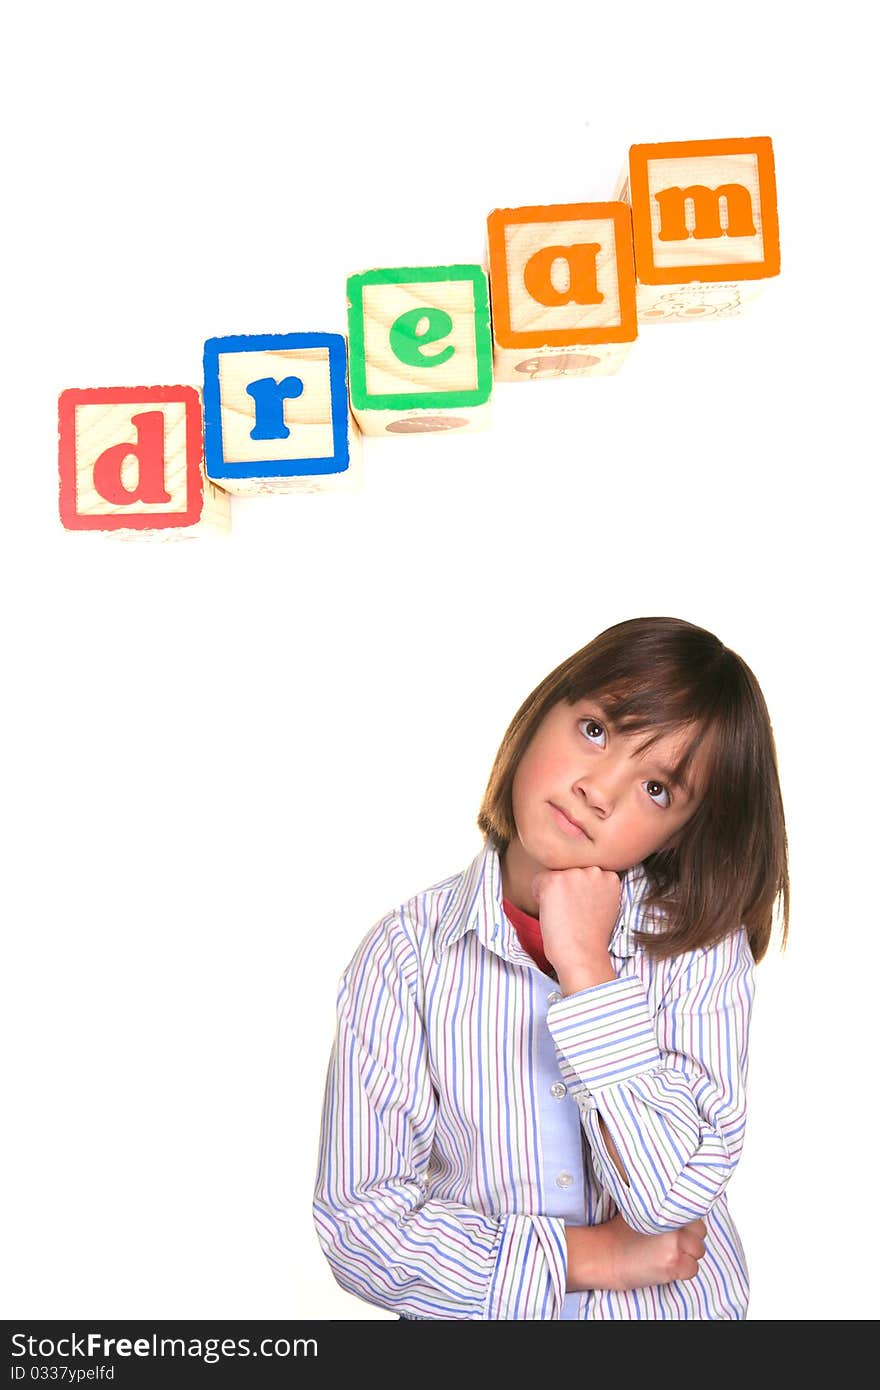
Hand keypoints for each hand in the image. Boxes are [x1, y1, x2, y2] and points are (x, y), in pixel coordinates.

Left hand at [533, 866, 621, 992]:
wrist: (583, 956)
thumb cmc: (592, 938)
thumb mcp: (606, 906)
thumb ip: (597, 888)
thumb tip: (580, 881)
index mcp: (610, 876)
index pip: (584, 873)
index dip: (579, 893)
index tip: (584, 910)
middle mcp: (594, 870)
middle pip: (569, 871)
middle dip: (567, 889)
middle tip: (573, 914)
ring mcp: (574, 873)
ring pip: (553, 876)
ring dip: (553, 892)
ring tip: (565, 915)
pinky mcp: (555, 880)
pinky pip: (537, 882)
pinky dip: (539, 897)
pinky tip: (553, 913)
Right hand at [566, 1214, 707, 1291]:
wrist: (605, 1256)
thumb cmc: (619, 1232)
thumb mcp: (638, 1208)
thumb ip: (659, 1204)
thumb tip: (676, 1199)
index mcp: (664, 1208)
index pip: (693, 1212)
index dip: (687, 1220)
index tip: (679, 1226)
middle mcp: (673, 1226)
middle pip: (700, 1231)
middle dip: (690, 1236)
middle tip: (673, 1241)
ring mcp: (674, 1247)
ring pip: (698, 1251)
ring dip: (688, 1254)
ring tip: (670, 1254)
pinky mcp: (673, 1266)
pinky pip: (693, 1269)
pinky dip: (684, 1270)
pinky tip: (669, 1266)